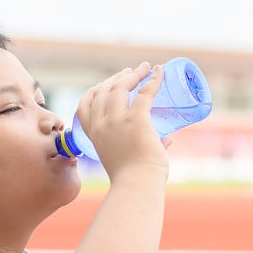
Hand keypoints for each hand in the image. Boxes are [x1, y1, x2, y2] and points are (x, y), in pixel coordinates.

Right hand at [75, 63, 167, 181]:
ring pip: (120, 87)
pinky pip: (144, 92)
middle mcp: (101, 125)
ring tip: (144, 68)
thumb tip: (168, 139)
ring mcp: (117, 121)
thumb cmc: (136, 178)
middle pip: (103, 91)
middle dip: (115, 78)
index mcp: (94, 135)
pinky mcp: (136, 119)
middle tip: (131, 73)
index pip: (84, 106)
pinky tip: (158, 72)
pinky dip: (152, 79)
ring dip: (132, 74)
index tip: (105, 84)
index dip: (93, 91)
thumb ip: (147, 146)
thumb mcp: (129, 159)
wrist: (138, 184)